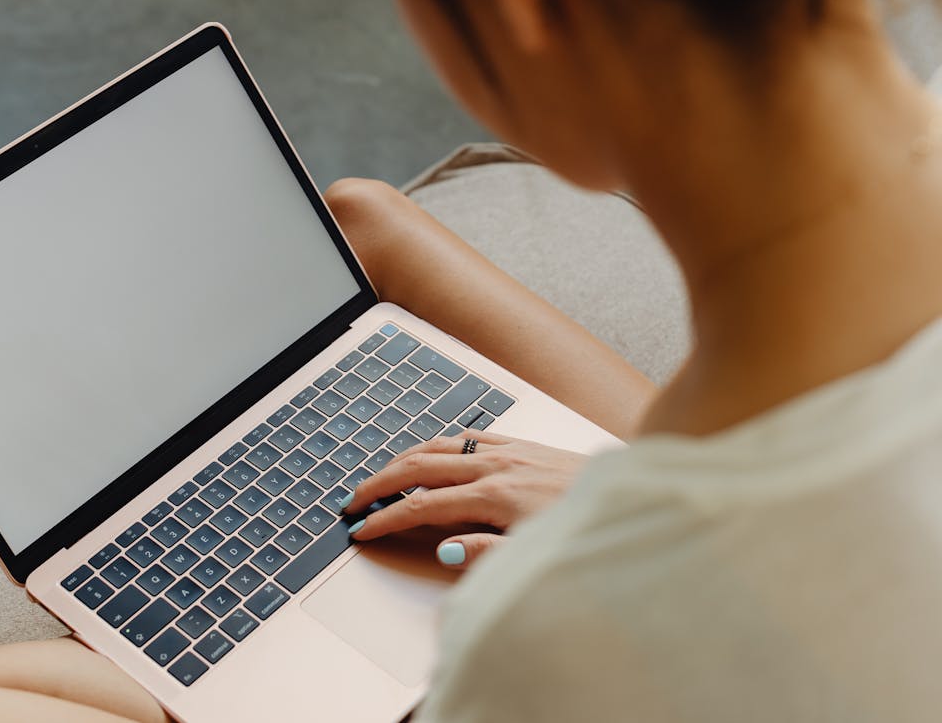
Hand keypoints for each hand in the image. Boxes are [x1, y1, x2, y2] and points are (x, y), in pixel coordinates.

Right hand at [343, 430, 587, 569]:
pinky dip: (441, 443)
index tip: (362, 530)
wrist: (638, 495)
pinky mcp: (525, 444)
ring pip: (440, 445)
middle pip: (419, 468)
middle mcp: (497, 467)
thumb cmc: (590, 527)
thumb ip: (487, 554)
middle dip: (380, 482)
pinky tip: (435, 451)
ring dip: (403, 458)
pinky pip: (470, 436)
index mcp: (495, 496)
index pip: (423, 507)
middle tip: (353, 500)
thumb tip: (444, 550)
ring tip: (381, 475)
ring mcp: (510, 451)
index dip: (386, 519)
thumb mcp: (537, 554)